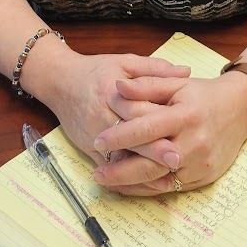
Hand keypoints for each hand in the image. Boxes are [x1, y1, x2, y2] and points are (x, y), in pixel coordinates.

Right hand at [50, 51, 189, 167]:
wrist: (60, 83)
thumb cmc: (96, 71)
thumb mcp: (125, 62)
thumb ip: (155, 68)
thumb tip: (186, 71)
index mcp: (113, 93)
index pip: (137, 111)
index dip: (158, 124)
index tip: (179, 133)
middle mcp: (102, 116)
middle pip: (130, 138)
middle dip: (153, 151)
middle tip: (178, 160)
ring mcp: (94, 136)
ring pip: (119, 158)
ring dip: (142, 170)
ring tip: (167, 179)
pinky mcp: (89, 149)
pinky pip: (109, 167)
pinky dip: (127, 178)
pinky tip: (147, 184)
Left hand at [91, 71, 246, 195]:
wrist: (240, 108)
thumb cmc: (203, 94)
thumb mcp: (176, 83)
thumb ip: (147, 85)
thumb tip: (118, 87)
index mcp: (187, 115)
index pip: (148, 128)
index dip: (121, 136)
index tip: (98, 140)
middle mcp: (195, 142)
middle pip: (152, 164)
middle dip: (120, 172)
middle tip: (97, 173)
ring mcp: (201, 163)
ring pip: (160, 181)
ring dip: (131, 184)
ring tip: (108, 181)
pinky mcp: (205, 177)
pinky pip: (172, 188)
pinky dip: (149, 188)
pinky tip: (131, 185)